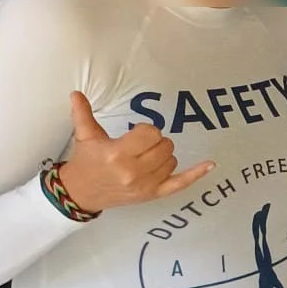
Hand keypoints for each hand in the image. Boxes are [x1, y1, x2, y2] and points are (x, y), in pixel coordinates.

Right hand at [59, 91, 213, 211]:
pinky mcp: (153, 194)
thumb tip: (76, 93)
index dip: (146, 130)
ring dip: (164, 155)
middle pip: (165, 146)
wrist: (80, 193)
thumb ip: (82, 113)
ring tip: (147, 156)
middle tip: (142, 144)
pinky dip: (197, 174)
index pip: (150, 134)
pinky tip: (211, 164)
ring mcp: (145, 185)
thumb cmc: (86, 162)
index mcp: (117, 154)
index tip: (136, 133)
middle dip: (156, 141)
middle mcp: (133, 171)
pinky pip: (181, 183)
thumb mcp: (85, 136)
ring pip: (172, 160)